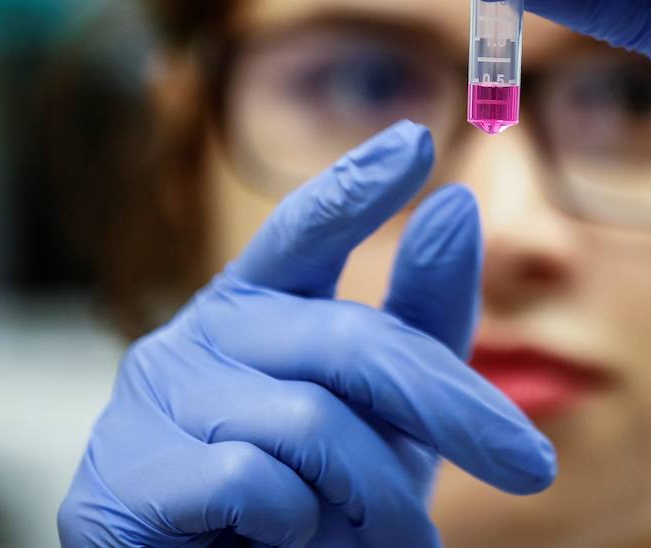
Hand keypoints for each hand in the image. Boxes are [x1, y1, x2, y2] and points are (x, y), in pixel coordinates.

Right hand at [58, 121, 554, 546]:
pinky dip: (295, 524)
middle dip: (453, 407)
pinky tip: (282, 541)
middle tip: (530, 466)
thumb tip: (456, 204)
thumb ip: (419, 323)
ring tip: (391, 540)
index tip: (416, 143)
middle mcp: (198, 333)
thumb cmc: (310, 508)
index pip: (304, 229)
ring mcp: (151, 399)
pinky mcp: (120, 475)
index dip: (355, 185)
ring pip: (309, 422)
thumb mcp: (386, 418)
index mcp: (257, 308)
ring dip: (373, 498)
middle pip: (350, 343)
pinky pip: (249, 480)